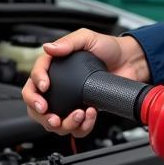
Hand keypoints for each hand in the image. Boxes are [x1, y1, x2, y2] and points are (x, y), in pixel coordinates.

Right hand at [22, 30, 149, 137]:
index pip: (33, 79)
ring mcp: (70, 101)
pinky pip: (76, 127)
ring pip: (55, 122)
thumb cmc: (108, 47)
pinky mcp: (84, 111)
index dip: (34, 87)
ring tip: (79, 114)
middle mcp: (59, 86)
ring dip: (65, 124)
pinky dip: (82, 126)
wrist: (129, 62)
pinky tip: (90, 113)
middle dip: (42, 115)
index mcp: (55, 67)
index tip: (44, 88)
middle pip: (37, 106)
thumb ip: (68, 42)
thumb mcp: (87, 38)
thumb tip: (49, 47)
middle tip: (52, 116)